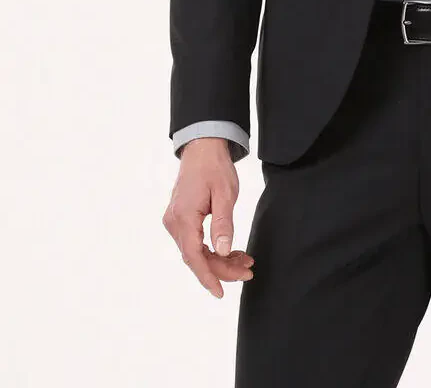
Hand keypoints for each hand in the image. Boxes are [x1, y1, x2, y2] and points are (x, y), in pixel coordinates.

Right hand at [162, 137, 254, 297]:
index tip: (220, 292)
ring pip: (195, 251)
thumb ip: (223, 224)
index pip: (194, 256)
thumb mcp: (225, 194)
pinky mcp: (180, 219)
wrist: (202, 147)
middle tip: (247, 272)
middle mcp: (174, 221)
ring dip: (218, 260)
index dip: (208, 276)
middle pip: (196, 257)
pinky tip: (230, 251)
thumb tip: (222, 252)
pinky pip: (194, 242)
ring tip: (244, 261)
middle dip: (221, 269)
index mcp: (183, 216)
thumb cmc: (214, 166)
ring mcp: (174, 220)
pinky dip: (212, 250)